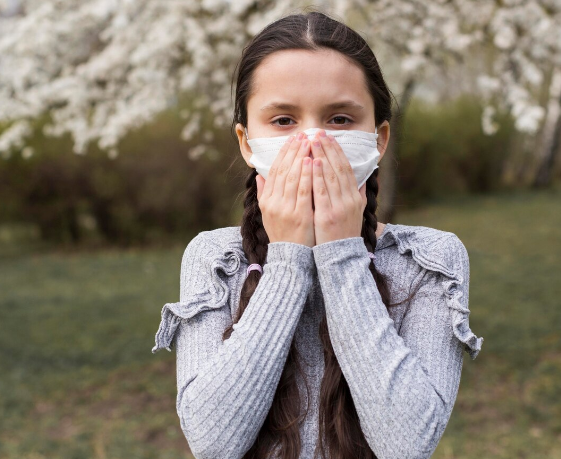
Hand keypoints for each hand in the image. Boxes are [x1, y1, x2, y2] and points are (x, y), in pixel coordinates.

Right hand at [256, 132, 315, 246]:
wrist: (290, 258)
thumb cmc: (283, 235)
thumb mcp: (268, 214)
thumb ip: (264, 194)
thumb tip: (260, 176)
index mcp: (267, 201)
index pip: (275, 171)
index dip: (284, 153)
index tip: (292, 139)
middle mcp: (274, 203)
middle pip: (283, 170)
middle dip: (293, 150)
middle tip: (302, 134)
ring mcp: (286, 209)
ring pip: (292, 177)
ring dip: (301, 157)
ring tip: (309, 142)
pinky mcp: (299, 216)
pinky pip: (303, 191)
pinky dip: (307, 175)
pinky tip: (313, 162)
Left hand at [310, 129, 366, 244]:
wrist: (341, 257)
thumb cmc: (344, 235)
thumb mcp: (356, 213)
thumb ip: (359, 196)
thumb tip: (362, 181)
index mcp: (354, 197)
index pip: (346, 169)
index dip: (337, 152)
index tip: (329, 137)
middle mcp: (349, 199)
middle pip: (338, 168)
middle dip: (328, 148)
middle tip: (318, 132)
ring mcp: (339, 207)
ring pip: (330, 176)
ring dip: (321, 156)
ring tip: (312, 141)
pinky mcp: (328, 215)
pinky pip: (322, 191)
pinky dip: (318, 176)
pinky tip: (312, 162)